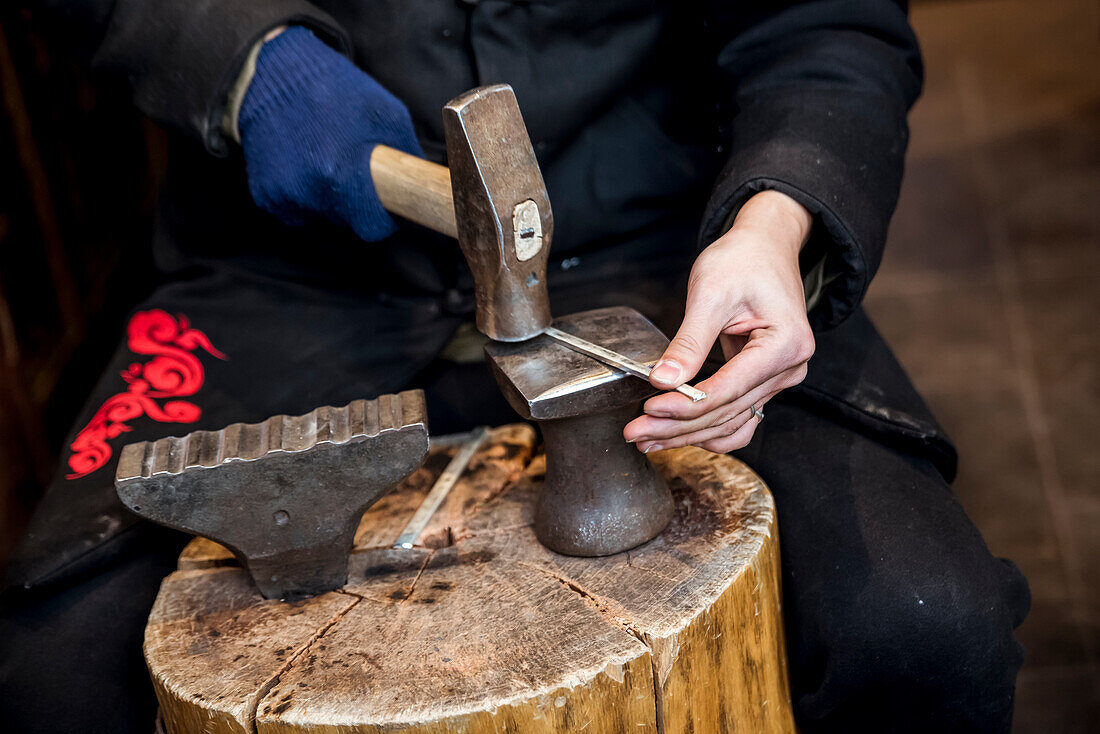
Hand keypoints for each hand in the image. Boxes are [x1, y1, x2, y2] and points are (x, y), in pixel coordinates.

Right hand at [238, 26, 422, 240]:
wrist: (271, 74)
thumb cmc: (334, 90)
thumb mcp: (387, 114)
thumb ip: (407, 156)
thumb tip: (421, 186)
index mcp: (340, 174)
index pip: (374, 227)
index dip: (385, 216)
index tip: (388, 201)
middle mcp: (307, 192)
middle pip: (349, 221)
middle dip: (358, 201)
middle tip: (354, 165)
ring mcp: (282, 197)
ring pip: (324, 216)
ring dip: (332, 195)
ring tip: (326, 155)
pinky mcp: (265, 196)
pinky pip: (298, 208)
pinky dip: (306, 192)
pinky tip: (304, 160)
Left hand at [623, 190, 814, 452]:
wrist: (765, 247)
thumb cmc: (744, 260)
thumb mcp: (711, 293)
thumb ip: (689, 341)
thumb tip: (663, 380)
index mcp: (784, 344)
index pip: (727, 390)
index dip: (685, 406)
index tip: (648, 411)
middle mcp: (788, 368)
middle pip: (727, 412)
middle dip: (677, 426)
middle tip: (636, 432)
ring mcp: (779, 378)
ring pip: (731, 421)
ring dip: (689, 434)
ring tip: (649, 440)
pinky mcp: (764, 380)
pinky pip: (738, 415)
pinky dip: (708, 428)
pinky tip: (678, 434)